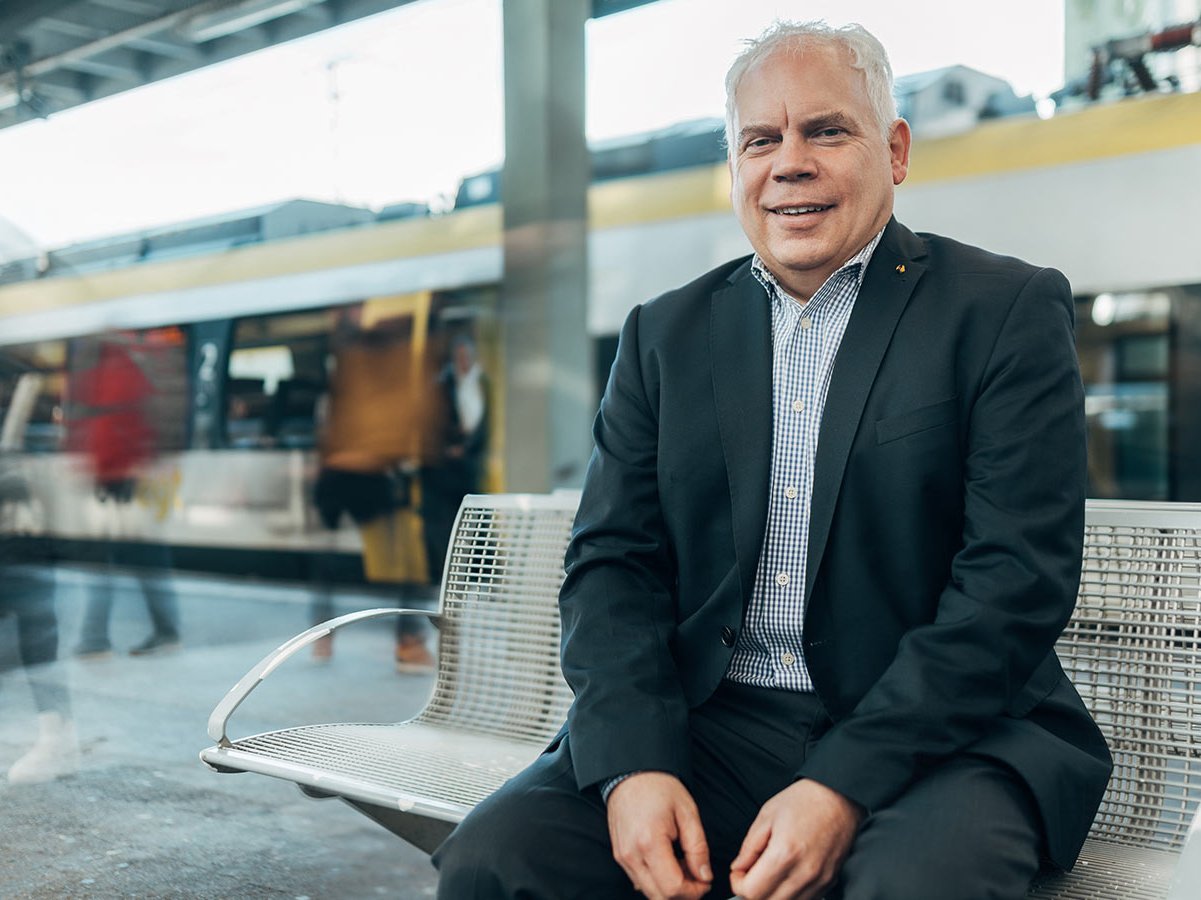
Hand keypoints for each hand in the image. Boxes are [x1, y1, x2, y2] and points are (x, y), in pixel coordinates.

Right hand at [607, 771, 712, 898]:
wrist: (631, 773)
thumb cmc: (658, 787)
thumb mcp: (688, 813)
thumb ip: (698, 848)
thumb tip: (704, 875)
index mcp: (649, 842)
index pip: (672, 888)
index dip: (694, 891)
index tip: (705, 881)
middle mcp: (631, 854)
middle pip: (659, 896)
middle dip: (683, 893)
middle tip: (697, 876)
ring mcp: (623, 857)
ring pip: (649, 892)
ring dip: (669, 887)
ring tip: (682, 864)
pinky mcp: (620, 856)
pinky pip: (639, 880)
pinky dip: (656, 880)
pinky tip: (667, 861)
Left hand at [729, 779, 862, 899]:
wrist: (839, 797)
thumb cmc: (805, 800)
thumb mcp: (767, 815)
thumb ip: (749, 846)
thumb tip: (739, 867)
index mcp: (784, 853)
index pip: (752, 892)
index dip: (738, 883)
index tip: (738, 872)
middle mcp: (804, 873)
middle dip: (753, 891)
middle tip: (751, 872)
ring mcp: (819, 880)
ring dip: (772, 894)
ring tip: (769, 872)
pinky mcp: (829, 882)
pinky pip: (804, 899)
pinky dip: (790, 894)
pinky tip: (787, 874)